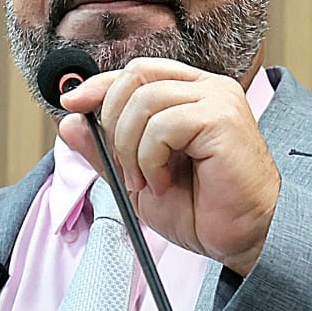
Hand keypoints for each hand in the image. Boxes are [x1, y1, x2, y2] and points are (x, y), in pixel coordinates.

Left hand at [57, 58, 279, 274]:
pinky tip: (164, 182)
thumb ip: (105, 151)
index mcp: (189, 94)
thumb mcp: (138, 178)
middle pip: (135, 75)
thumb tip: (69, 123)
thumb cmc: (204, 210)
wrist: (242, 238)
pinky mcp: (222, 118)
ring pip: (144, 101)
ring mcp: (217, 99)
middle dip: (114, 122)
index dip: (99, 86)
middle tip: (124, 166)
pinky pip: (163, 125)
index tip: (72, 105)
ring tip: (147, 181)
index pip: (135, 72)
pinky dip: (151, 158)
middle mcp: (206, 89)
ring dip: (131, 148)